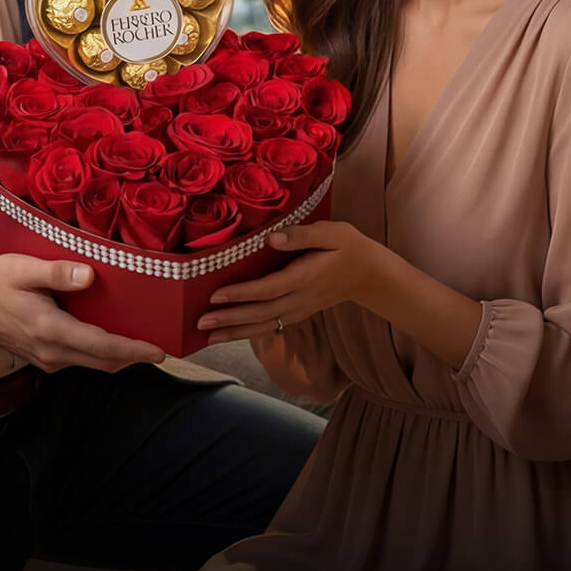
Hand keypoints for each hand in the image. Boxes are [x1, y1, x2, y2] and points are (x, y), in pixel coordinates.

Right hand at [0, 255, 165, 373]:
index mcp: (50, 329)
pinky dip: (103, 354)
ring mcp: (49, 358)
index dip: (132, 350)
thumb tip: (89, 275)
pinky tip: (113, 339)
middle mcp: (52, 351)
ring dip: (120, 357)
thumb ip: (57, 272)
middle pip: (103, 361)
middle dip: (134, 358)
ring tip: (144, 343)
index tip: (158, 351)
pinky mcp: (46, 357)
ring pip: (94, 363)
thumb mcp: (23, 269)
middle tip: (162, 348)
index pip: (101, 345)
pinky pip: (82, 360)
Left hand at [196, 219, 381, 343]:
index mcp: (304, 277)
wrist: (370, 276)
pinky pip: (270, 326)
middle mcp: (299, 299)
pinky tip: (230, 335)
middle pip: (260, 314)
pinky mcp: (298, 313)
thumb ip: (301, 235)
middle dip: (229, 319)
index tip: (215, 295)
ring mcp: (298, 310)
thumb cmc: (349, 248)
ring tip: (207, 337)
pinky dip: (248, 333)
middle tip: (200, 323)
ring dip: (234, 332)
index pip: (267, 289)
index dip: (241, 293)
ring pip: (263, 325)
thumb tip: (271, 238)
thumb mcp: (332, 232)